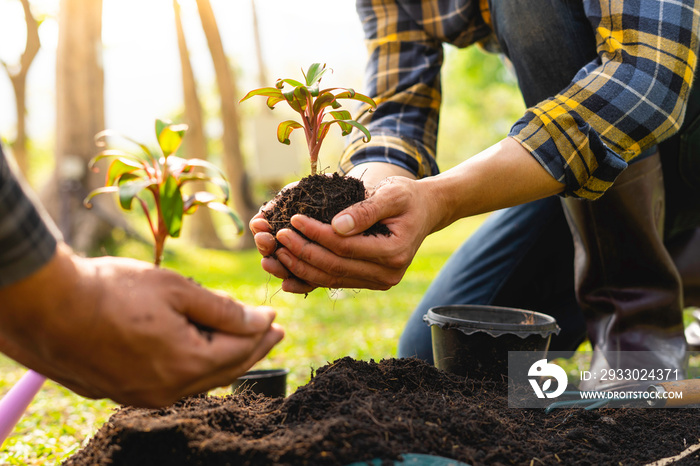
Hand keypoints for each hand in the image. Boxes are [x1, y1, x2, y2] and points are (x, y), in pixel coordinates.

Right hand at [0, 244, 283, 407]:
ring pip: (201, 381)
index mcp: (186, 364)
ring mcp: (144, 396)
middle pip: (225, 370)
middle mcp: (168, 390)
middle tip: (274, 334)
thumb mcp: (177, 290)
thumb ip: (223, 311)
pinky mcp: (124, 392)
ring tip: (246, 344)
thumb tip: (260, 321)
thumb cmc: (113, 290)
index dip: (261, 331)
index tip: (276, 316)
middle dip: (253, 350)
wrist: (47, 307)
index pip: (240, 350)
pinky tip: (202, 354)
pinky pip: (175, 384)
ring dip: (227, 360)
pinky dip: (197, 368)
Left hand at [267, 176, 440, 292]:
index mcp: (394, 252)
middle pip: (334, 266)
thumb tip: (336, 225)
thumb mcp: (392, 194)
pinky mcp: (368, 281)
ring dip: (300, 268)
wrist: (425, 211)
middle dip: (302, 252)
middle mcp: (387, 274)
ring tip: (274, 254)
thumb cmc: (407, 197)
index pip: (345, 246)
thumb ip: (366, 210)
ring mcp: (378, 281)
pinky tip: (286, 277)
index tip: (293, 219)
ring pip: (331, 279)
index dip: (316, 234)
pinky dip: (309, 279)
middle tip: (276, 237)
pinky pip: (334, 282)